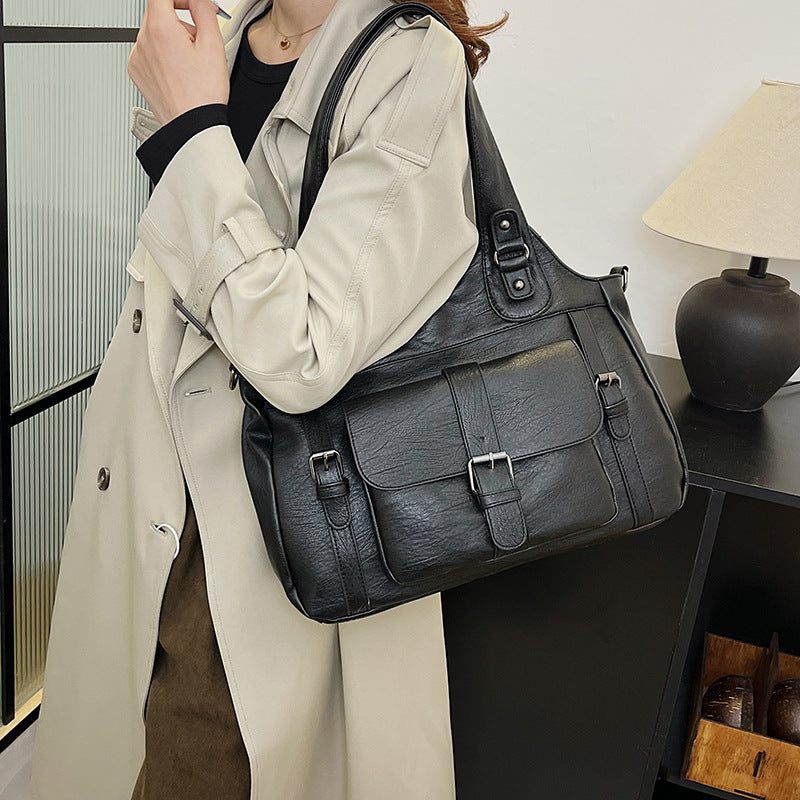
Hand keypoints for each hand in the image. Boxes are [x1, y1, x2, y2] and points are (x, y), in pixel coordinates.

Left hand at [127, 0, 228, 125]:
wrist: (192, 126)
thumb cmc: (202, 95)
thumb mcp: (213, 45)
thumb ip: (203, 11)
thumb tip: (198, 1)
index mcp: (160, 29)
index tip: (191, 4)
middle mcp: (143, 41)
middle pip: (157, 12)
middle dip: (178, 18)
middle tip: (198, 37)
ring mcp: (137, 57)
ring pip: (153, 32)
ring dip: (171, 38)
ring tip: (190, 60)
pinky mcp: (137, 71)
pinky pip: (148, 51)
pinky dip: (162, 54)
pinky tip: (178, 70)